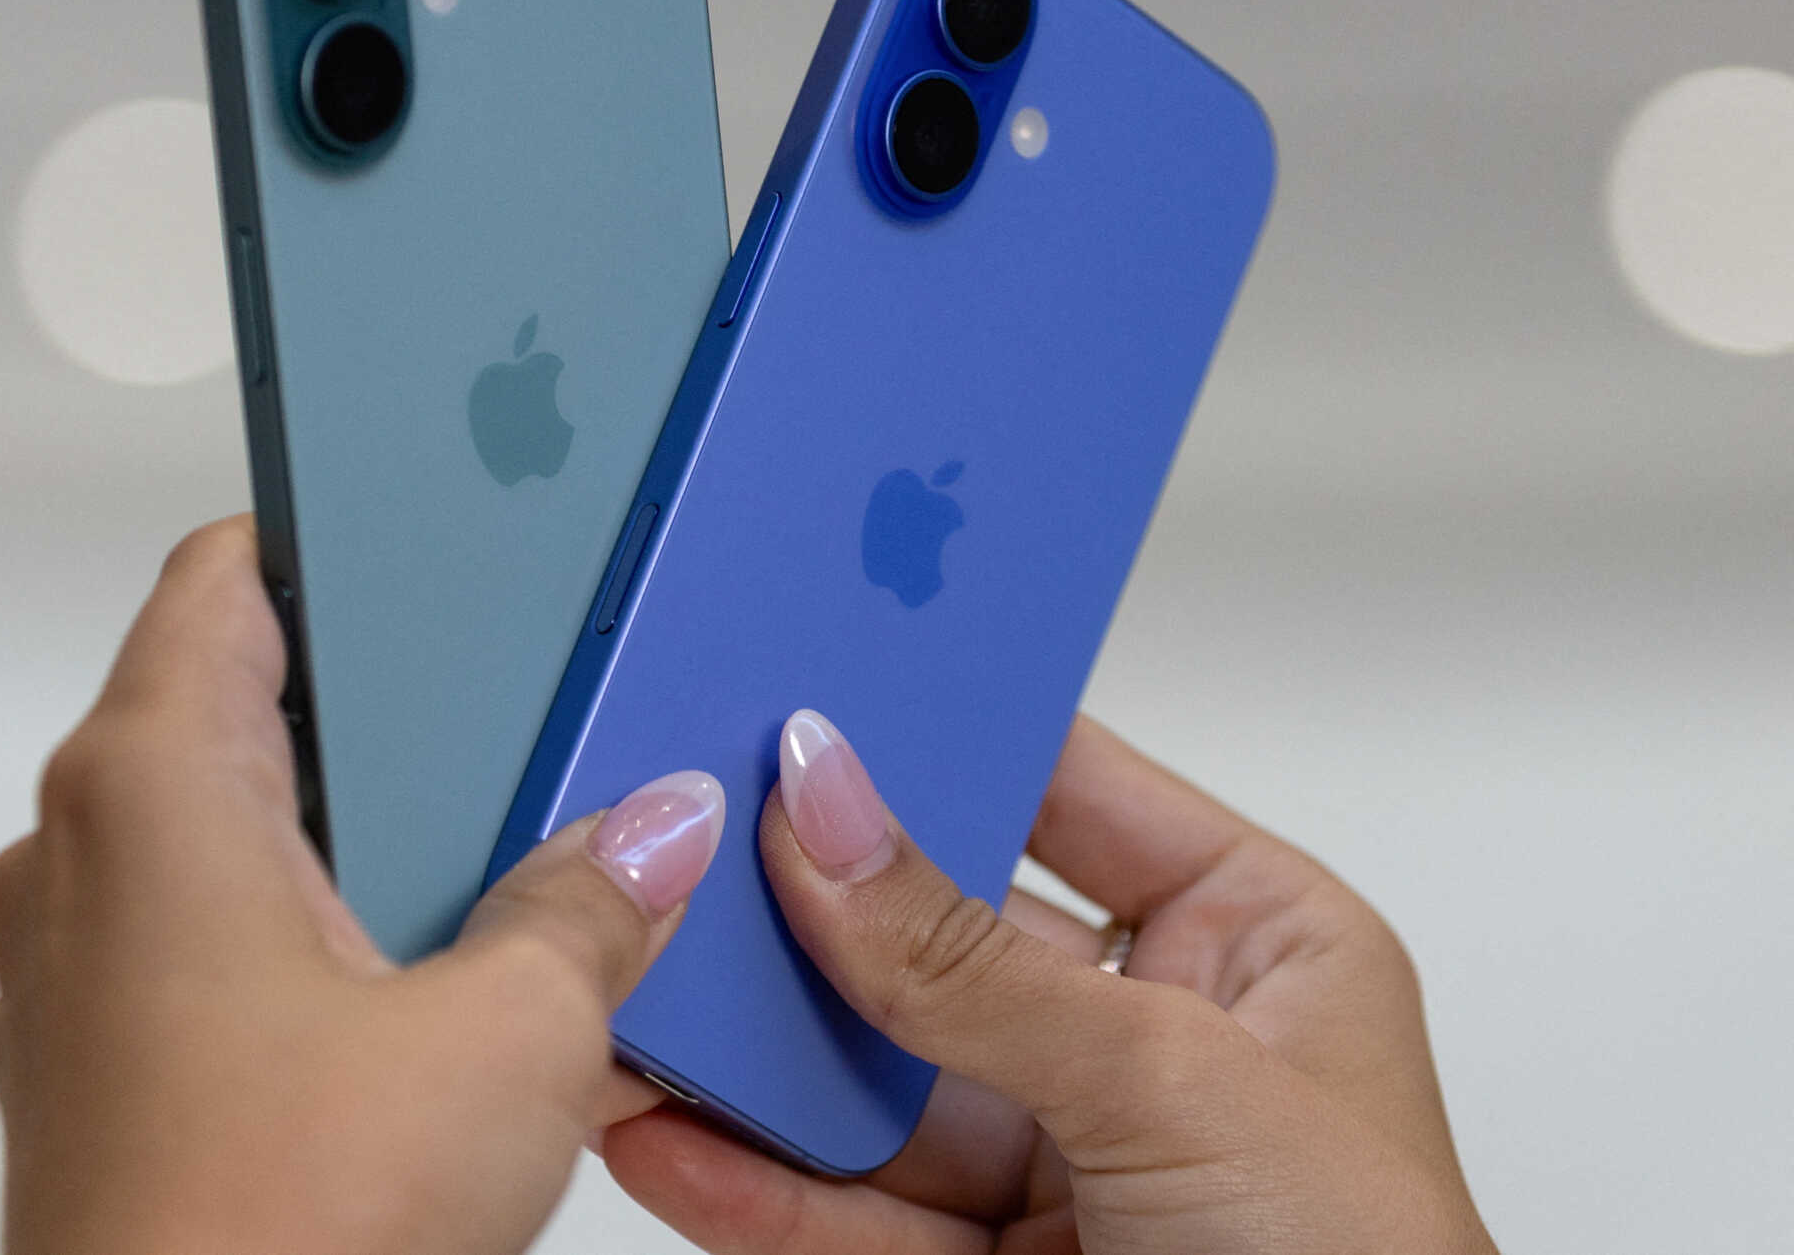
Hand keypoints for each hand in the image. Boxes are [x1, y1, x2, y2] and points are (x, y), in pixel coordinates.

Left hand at [0, 516, 728, 1254]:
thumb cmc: (271, 1235)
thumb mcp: (507, 1036)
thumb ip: (590, 901)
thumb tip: (652, 832)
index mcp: (148, 786)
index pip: (223, 576)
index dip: (334, 539)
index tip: (427, 527)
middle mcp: (79, 859)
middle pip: (236, 706)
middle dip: (384, 709)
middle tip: (514, 702)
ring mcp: (76, 971)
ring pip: (226, 839)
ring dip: (354, 841)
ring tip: (499, 852)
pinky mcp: (102, 1070)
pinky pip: (210, 949)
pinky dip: (310, 942)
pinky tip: (430, 990)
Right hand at [604, 711, 1496, 1254]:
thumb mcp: (1179, 1086)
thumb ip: (978, 964)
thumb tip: (828, 811)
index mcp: (1256, 942)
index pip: (1067, 786)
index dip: (940, 732)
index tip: (803, 690)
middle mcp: (1158, 1041)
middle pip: (940, 938)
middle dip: (807, 909)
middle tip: (684, 848)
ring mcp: (1068, 1165)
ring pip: (874, 1086)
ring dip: (753, 1057)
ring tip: (636, 1001)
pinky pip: (851, 1217)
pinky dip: (749, 1182)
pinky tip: (666, 1135)